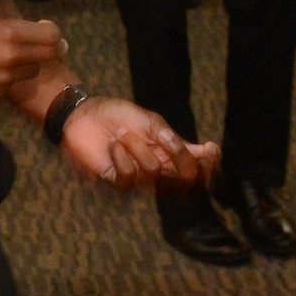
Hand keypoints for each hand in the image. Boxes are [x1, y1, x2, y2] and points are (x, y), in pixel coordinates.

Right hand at [0, 15, 66, 100]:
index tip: (47, 31)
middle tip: (50, 46)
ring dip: (27, 64)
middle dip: (52, 49)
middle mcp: (10, 56)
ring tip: (10, 58)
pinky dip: (7, 78)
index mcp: (8, 32)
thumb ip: (15, 27)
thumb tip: (42, 31)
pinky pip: (11, 85)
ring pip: (31, 71)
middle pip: (50, 55)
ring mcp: (3, 78)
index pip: (52, 35)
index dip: (53, 32)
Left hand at [59, 96, 219, 190]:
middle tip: (165, 137)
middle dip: (180, 157)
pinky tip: (112, 145)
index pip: (199, 168)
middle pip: (186, 178)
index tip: (210, 148)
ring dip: (137, 146)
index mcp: (170, 153)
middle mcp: (159, 168)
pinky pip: (128, 175)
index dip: (211, 164)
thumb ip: (173, 138)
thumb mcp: (150, 121)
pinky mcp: (117, 181)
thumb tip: (205, 149)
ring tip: (122, 133)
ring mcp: (139, 177)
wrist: (84, 114)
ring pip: (153, 170)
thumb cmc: (117, 115)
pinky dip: (121, 156)